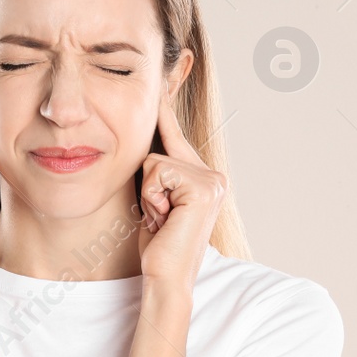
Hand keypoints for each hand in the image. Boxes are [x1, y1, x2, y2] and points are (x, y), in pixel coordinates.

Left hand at [137, 88, 225, 288]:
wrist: (166, 277)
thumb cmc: (157, 245)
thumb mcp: (155, 200)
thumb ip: (156, 173)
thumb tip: (142, 144)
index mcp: (205, 178)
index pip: (175, 137)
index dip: (164, 111)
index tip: (161, 79)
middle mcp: (214, 176)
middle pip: (158, 151)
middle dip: (148, 185)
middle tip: (160, 216)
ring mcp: (212, 181)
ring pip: (154, 161)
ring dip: (148, 194)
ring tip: (161, 219)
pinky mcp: (203, 188)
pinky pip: (157, 171)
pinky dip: (152, 197)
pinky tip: (165, 219)